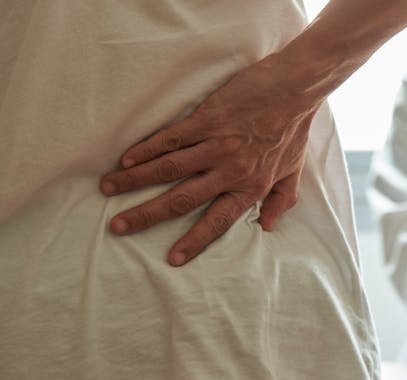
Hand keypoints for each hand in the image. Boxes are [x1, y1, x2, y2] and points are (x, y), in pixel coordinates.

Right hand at [100, 55, 315, 265]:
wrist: (294, 89)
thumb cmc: (294, 131)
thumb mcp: (294, 172)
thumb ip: (281, 201)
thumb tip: (268, 227)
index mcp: (251, 188)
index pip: (218, 222)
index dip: (194, 242)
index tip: (171, 259)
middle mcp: (231, 171)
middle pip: (182, 200)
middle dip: (147, 215)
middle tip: (118, 227)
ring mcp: (216, 145)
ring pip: (169, 168)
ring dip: (135, 180)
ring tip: (108, 188)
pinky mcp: (207, 120)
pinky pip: (172, 138)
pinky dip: (147, 149)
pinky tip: (126, 159)